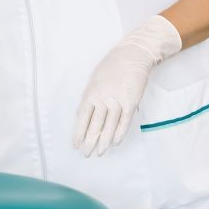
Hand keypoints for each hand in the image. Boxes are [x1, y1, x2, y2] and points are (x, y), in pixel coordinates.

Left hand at [74, 15, 181, 156]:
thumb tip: (87, 115)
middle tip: (86, 154)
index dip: (79, 133)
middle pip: (95, 125)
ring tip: (100, 153)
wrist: (132, 55)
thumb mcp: (95, 79)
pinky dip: (120, 134)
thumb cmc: (112, 65)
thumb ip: (91, 97)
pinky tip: (115, 143)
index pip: (82, 118)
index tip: (76, 144)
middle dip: (90, 142)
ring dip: (104, 142)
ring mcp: (117, 101)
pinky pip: (124, 122)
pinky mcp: (131, 102)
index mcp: (91, 93)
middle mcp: (103, 99)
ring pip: (109, 127)